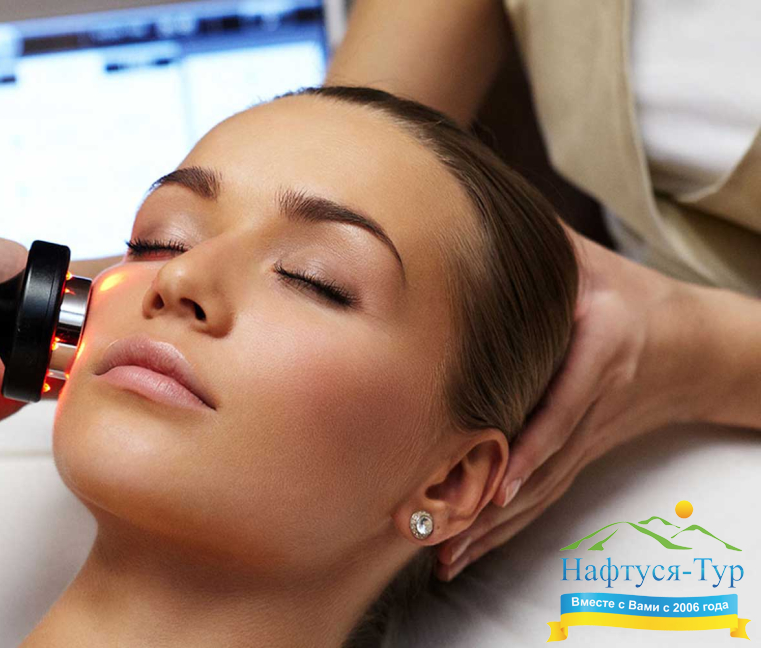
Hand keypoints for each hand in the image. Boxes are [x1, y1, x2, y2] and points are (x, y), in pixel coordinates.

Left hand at [434, 224, 701, 580]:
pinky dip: (505, 525)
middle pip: (544, 465)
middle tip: (440, 534)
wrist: (692, 344)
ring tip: (446, 557)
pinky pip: (542, 494)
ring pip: (540, 490)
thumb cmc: (631, 295)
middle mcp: (593, 405)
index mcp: (601, 352)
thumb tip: (468, 218)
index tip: (499, 481)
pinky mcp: (580, 453)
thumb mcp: (590, 262)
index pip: (565, 406)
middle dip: (492, 506)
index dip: (533, 447)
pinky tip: (469, 550)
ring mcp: (588, 437)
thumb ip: (541, 247)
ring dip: (492, 528)